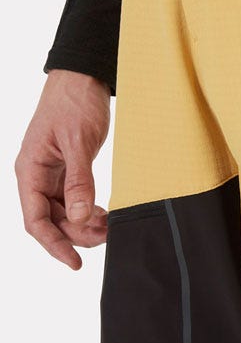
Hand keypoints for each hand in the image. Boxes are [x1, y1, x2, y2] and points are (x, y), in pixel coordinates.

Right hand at [15, 69, 111, 269]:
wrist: (82, 79)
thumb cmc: (74, 104)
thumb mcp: (78, 143)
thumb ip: (79, 181)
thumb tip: (80, 217)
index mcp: (30, 170)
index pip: (36, 220)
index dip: (54, 245)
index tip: (75, 263)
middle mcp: (36, 176)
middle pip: (51, 221)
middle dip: (77, 235)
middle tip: (107, 237)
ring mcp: (51, 174)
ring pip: (63, 213)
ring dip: (84, 225)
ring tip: (109, 226)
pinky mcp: (66, 170)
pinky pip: (73, 200)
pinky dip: (88, 211)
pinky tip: (103, 214)